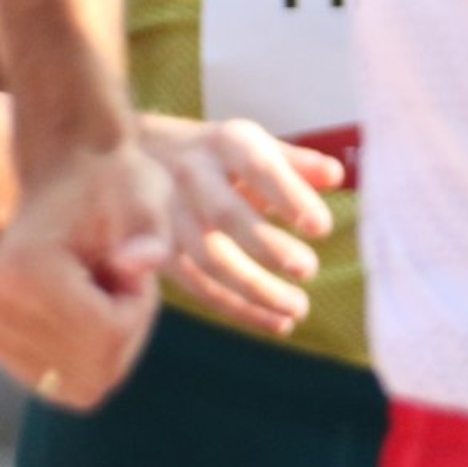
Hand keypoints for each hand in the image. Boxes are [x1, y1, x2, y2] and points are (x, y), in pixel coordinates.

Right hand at [0, 136, 171, 412]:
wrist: (63, 176)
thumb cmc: (111, 188)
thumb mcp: (141, 200)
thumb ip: (149, 232)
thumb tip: (147, 262)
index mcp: (22, 272)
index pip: (107, 334)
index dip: (138, 305)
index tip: (128, 263)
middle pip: (92, 373)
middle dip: (123, 334)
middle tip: (117, 280)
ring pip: (78, 388)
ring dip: (105, 349)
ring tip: (99, 294)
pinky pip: (60, 385)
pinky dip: (85, 359)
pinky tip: (81, 311)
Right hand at [134, 114, 344, 334]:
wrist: (131, 155)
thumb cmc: (214, 155)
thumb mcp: (250, 144)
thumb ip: (293, 162)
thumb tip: (336, 175)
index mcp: (223, 143)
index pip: (257, 167)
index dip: (288, 196)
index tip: (321, 227)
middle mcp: (192, 176)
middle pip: (225, 215)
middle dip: (266, 245)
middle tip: (308, 268)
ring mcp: (170, 216)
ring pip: (209, 258)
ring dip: (255, 289)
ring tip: (298, 307)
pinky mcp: (162, 252)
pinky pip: (199, 285)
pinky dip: (239, 309)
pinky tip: (277, 323)